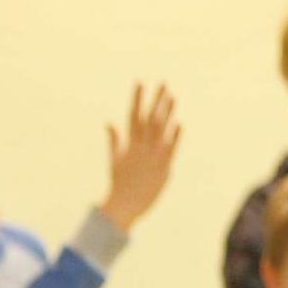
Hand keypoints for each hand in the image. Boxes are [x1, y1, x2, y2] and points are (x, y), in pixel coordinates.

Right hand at [100, 83, 180, 230]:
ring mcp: (152, 156)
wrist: (125, 205)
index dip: (137, 98)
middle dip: (155, 100)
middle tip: (163, 83)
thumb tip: (108, 123)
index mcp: (129, 144)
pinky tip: (178, 123)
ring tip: (172, 96)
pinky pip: (169, 149)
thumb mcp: (114, 159)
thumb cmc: (119, 183)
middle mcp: (141, 147)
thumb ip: (114, 140)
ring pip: (160, 130)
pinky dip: (173, 136)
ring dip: (166, 113)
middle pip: (149, 119)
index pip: (133, 116)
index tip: (139, 82)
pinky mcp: (163, 167)